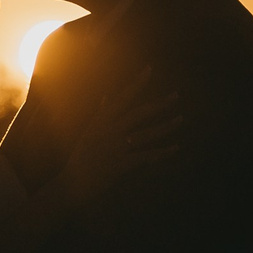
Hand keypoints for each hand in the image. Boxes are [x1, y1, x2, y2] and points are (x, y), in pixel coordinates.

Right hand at [63, 65, 181, 200]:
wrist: (71, 184)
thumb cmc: (80, 158)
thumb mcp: (88, 132)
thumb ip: (100, 114)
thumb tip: (107, 96)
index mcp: (100, 122)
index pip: (122, 98)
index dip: (136, 83)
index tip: (149, 69)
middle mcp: (109, 131)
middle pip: (139, 113)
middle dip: (159, 104)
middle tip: (176, 95)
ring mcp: (115, 147)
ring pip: (146, 134)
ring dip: (165, 126)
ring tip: (181, 119)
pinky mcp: (121, 164)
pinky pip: (146, 156)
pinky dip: (162, 152)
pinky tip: (175, 147)